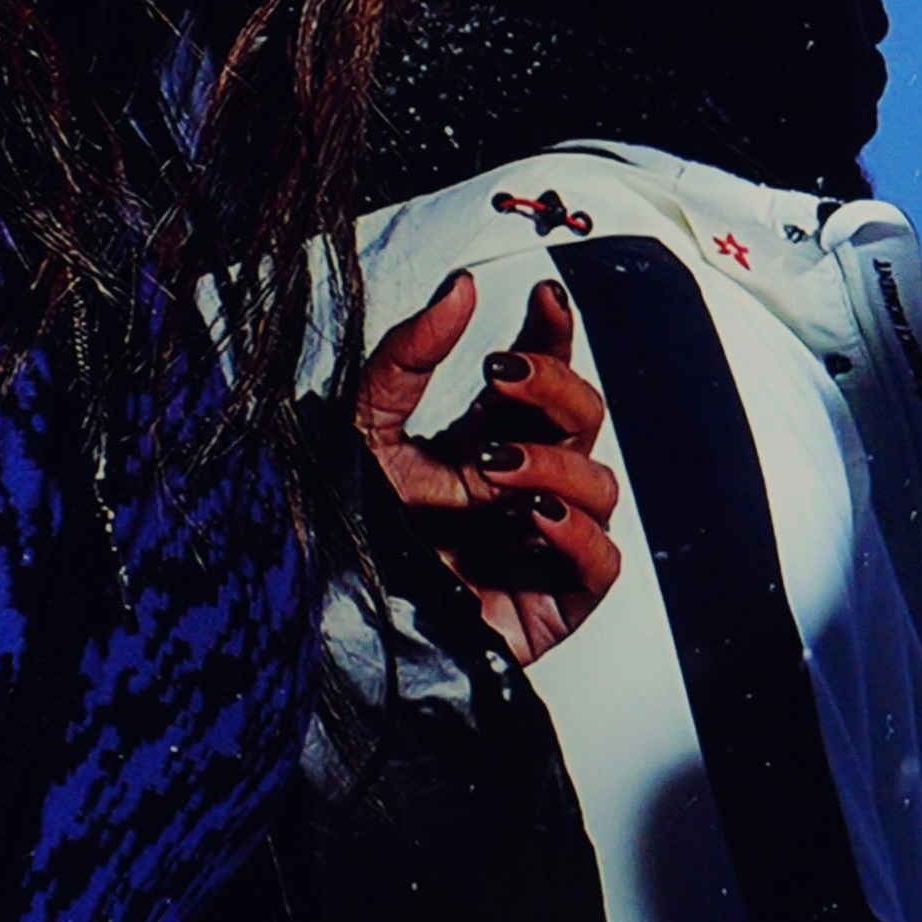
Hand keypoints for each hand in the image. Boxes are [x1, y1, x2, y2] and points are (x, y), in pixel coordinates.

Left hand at [354, 267, 624, 666]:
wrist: (320, 634)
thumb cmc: (340, 537)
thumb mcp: (359, 431)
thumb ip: (407, 358)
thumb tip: (461, 288)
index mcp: (486, 445)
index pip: (545, 381)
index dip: (556, 337)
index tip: (543, 299)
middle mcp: (522, 491)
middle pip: (584, 420)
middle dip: (555, 387)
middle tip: (503, 375)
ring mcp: (542, 545)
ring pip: (601, 485)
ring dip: (557, 463)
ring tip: (496, 464)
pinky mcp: (551, 603)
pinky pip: (601, 562)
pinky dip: (579, 535)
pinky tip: (532, 518)